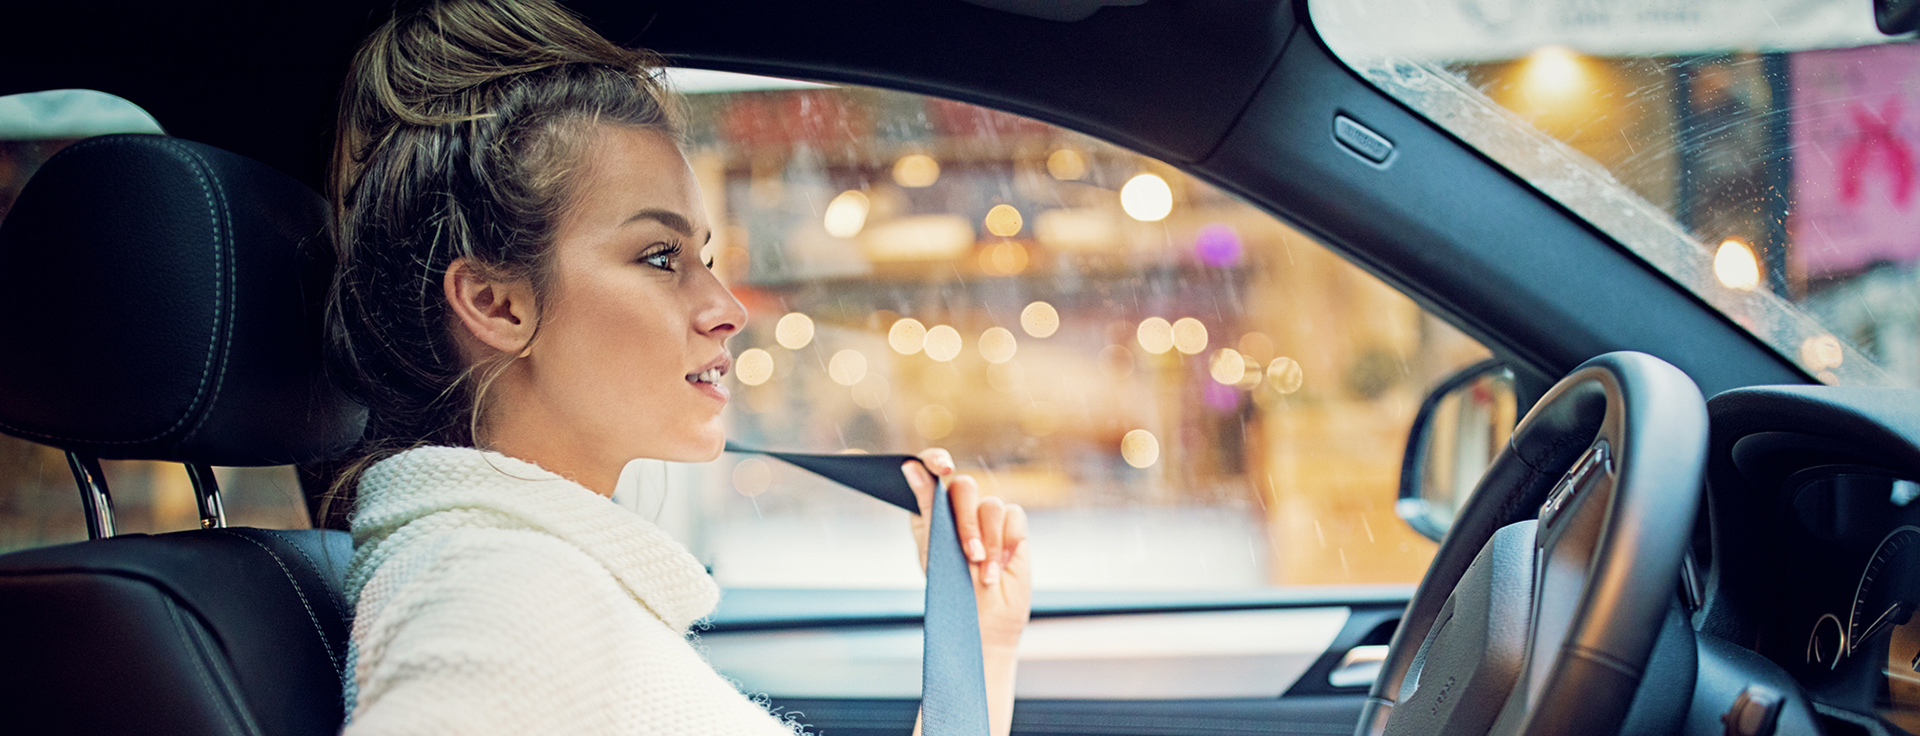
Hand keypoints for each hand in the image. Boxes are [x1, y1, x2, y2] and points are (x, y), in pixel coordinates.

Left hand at [902, 448, 1031, 653]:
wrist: (982, 623)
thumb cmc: (950, 590)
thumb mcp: (934, 548)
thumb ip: (926, 504)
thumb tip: (910, 466)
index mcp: (931, 512)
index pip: (931, 470)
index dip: (935, 459)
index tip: (942, 467)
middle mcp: (959, 511)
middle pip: (965, 487)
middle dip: (968, 523)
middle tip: (970, 554)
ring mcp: (986, 519)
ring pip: (992, 505)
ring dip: (990, 543)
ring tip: (985, 573)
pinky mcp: (1012, 529)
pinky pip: (1014, 516)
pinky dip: (1008, 543)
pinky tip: (1001, 567)